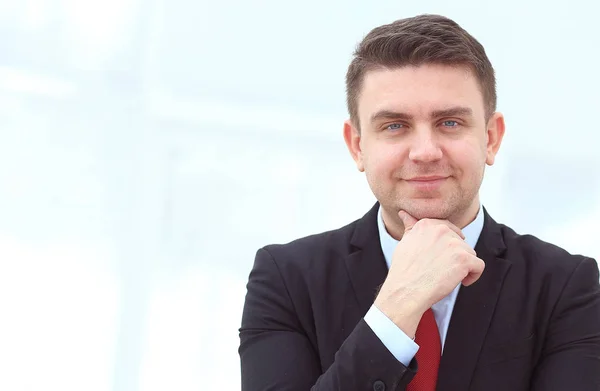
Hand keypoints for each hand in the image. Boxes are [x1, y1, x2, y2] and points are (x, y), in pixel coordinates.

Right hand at [374, 210, 484, 337]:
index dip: (447, 246)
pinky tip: (461, 281)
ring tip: (448, 276)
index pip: (449, 230)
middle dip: (454, 256)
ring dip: (463, 266)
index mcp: (427, 224)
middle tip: (441, 269)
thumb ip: (411, 227)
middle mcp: (441, 230)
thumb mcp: (405, 242)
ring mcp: (454, 244)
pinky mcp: (464, 259)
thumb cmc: (404, 270)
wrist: (406, 290)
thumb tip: (404, 214)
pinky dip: (473, 276)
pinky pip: (479, 266)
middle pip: (460, 242)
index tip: (440, 258)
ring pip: (470, 254)